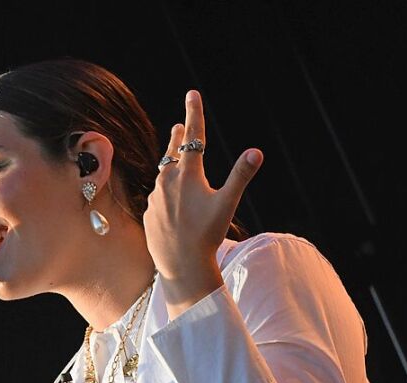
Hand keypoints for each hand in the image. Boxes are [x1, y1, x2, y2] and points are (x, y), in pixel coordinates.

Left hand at [143, 89, 262, 316]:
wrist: (180, 265)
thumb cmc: (206, 235)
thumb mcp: (227, 204)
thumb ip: (240, 176)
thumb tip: (256, 152)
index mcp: (188, 174)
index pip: (194, 136)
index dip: (194, 113)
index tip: (192, 93)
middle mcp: (168, 180)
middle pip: (174, 152)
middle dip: (179, 137)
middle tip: (180, 125)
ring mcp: (156, 197)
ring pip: (164, 174)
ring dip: (171, 164)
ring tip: (175, 159)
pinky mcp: (149, 212)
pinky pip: (159, 197)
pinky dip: (166, 192)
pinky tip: (171, 201)